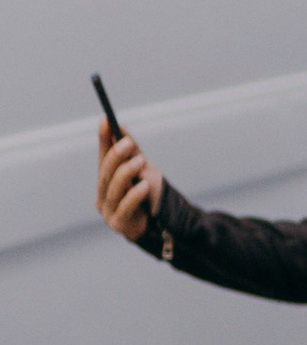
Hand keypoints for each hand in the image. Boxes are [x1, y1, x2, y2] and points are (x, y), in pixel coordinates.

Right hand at [96, 124, 163, 242]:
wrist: (164, 223)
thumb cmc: (150, 195)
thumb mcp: (144, 170)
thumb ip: (132, 153)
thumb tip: (121, 129)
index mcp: (107, 179)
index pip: (103, 156)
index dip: (103, 140)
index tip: (105, 121)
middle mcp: (104, 194)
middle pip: (106, 173)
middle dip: (115, 156)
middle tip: (127, 142)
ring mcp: (109, 210)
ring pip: (113, 189)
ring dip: (125, 173)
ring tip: (140, 162)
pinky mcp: (118, 224)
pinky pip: (125, 208)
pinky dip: (134, 196)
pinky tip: (143, 186)